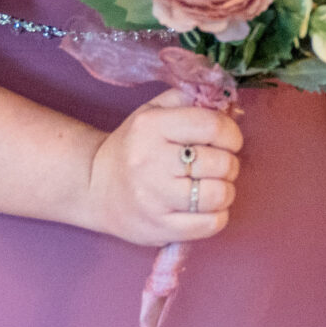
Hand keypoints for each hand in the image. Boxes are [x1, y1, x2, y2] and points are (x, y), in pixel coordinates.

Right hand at [77, 87, 243, 246]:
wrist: (93, 186)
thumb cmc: (134, 146)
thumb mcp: (154, 110)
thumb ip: (190, 98)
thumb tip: (229, 102)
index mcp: (152, 127)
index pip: (212, 126)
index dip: (232, 134)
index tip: (230, 141)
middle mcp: (151, 162)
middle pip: (220, 162)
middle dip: (230, 164)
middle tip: (220, 166)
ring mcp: (154, 198)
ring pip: (218, 195)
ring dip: (226, 191)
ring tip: (214, 186)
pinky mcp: (159, 228)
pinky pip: (210, 224)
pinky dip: (218, 215)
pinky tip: (207, 208)